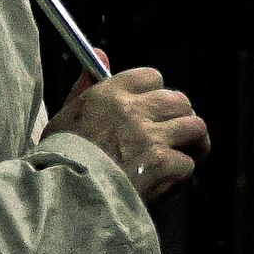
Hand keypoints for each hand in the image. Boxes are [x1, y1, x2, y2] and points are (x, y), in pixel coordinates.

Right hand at [49, 65, 208, 201]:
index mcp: (109, 95)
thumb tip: (100, 54)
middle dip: (180, 119)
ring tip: (180, 158)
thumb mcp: (65, 117)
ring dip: (192, 144)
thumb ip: (86, 85)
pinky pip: (187, 164)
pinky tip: (163, 184)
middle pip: (180, 101)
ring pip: (195, 127)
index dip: (156, 96)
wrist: (60, 199)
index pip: (152, 78)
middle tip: (174, 138)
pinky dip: (179, 177)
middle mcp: (133, 111)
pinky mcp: (162, 165)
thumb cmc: (58, 162)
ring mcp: (150, 137)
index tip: (153, 112)